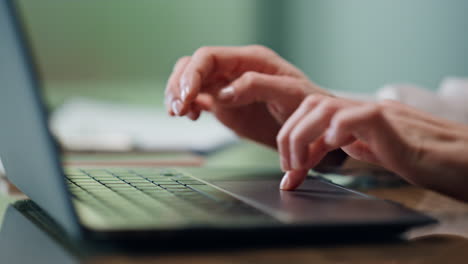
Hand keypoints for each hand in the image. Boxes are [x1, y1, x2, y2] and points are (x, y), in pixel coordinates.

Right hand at [164, 45, 328, 147]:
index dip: (193, 73)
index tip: (188, 96)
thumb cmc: (307, 106)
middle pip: (193, 66)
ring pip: (190, 81)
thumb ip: (256, 87)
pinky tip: (191, 116)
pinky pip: (196, 98)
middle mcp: (234, 69)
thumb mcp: (289, 93)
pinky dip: (186, 106)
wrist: (310, 130)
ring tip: (179, 113)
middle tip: (178, 108)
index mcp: (250, 59)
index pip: (209, 56)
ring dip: (178, 95)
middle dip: (180, 85)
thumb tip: (224, 93)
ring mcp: (226, 86)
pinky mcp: (223, 104)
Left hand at [277, 94, 467, 201]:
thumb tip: (326, 152)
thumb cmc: (424, 159)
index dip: (292, 141)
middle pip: (311, 104)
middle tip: (290, 167)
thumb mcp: (375, 153)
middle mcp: (362, 110)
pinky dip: (338, 128)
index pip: (312, 117)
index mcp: (356, 116)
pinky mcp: (390, 123)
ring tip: (301, 163)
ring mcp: (375, 113)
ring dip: (304, 135)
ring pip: (325, 107)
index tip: (290, 174)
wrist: (460, 161)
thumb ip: (353, 146)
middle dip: (290, 135)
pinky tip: (333, 144)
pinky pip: (358, 115)